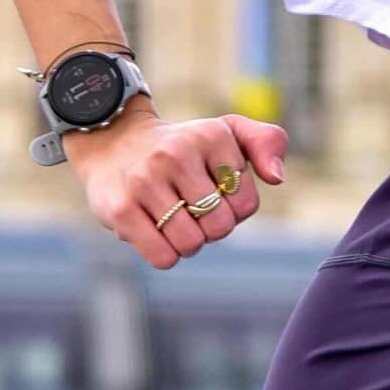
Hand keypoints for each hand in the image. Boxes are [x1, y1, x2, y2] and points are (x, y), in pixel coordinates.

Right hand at [68, 106, 286, 269]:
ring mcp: (145, 180)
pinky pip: (163, 257)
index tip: (213, 190)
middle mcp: (176, 153)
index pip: (246, 204)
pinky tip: (153, 228)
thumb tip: (276, 178)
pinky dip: (164, 254)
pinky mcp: (121, 208)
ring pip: (191, 244)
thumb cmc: (183, 148)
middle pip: (220, 226)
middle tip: (192, 209)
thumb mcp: (226, 132)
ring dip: (187, 241)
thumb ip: (266, 143)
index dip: (233, 208)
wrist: (113, 144)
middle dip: (211, 228)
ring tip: (172, 217)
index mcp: (211, 135)